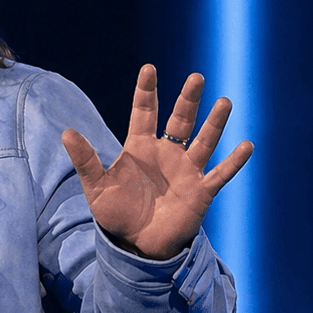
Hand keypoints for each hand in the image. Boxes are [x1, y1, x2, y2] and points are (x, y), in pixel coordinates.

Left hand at [61, 64, 252, 259]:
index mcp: (140, 148)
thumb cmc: (117, 213)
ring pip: (203, 142)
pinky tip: (247, 145)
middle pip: (180, 121)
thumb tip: (65, 133)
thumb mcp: (96, 187)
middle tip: (196, 77)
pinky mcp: (201, 192)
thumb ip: (85, 160)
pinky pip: (220, 174)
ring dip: (214, 123)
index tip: (149, 69)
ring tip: (225, 102)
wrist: (137, 244)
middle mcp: (166, 154)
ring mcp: (186, 171)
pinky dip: (233, 162)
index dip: (146, 91)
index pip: (145, 113)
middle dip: (188, 100)